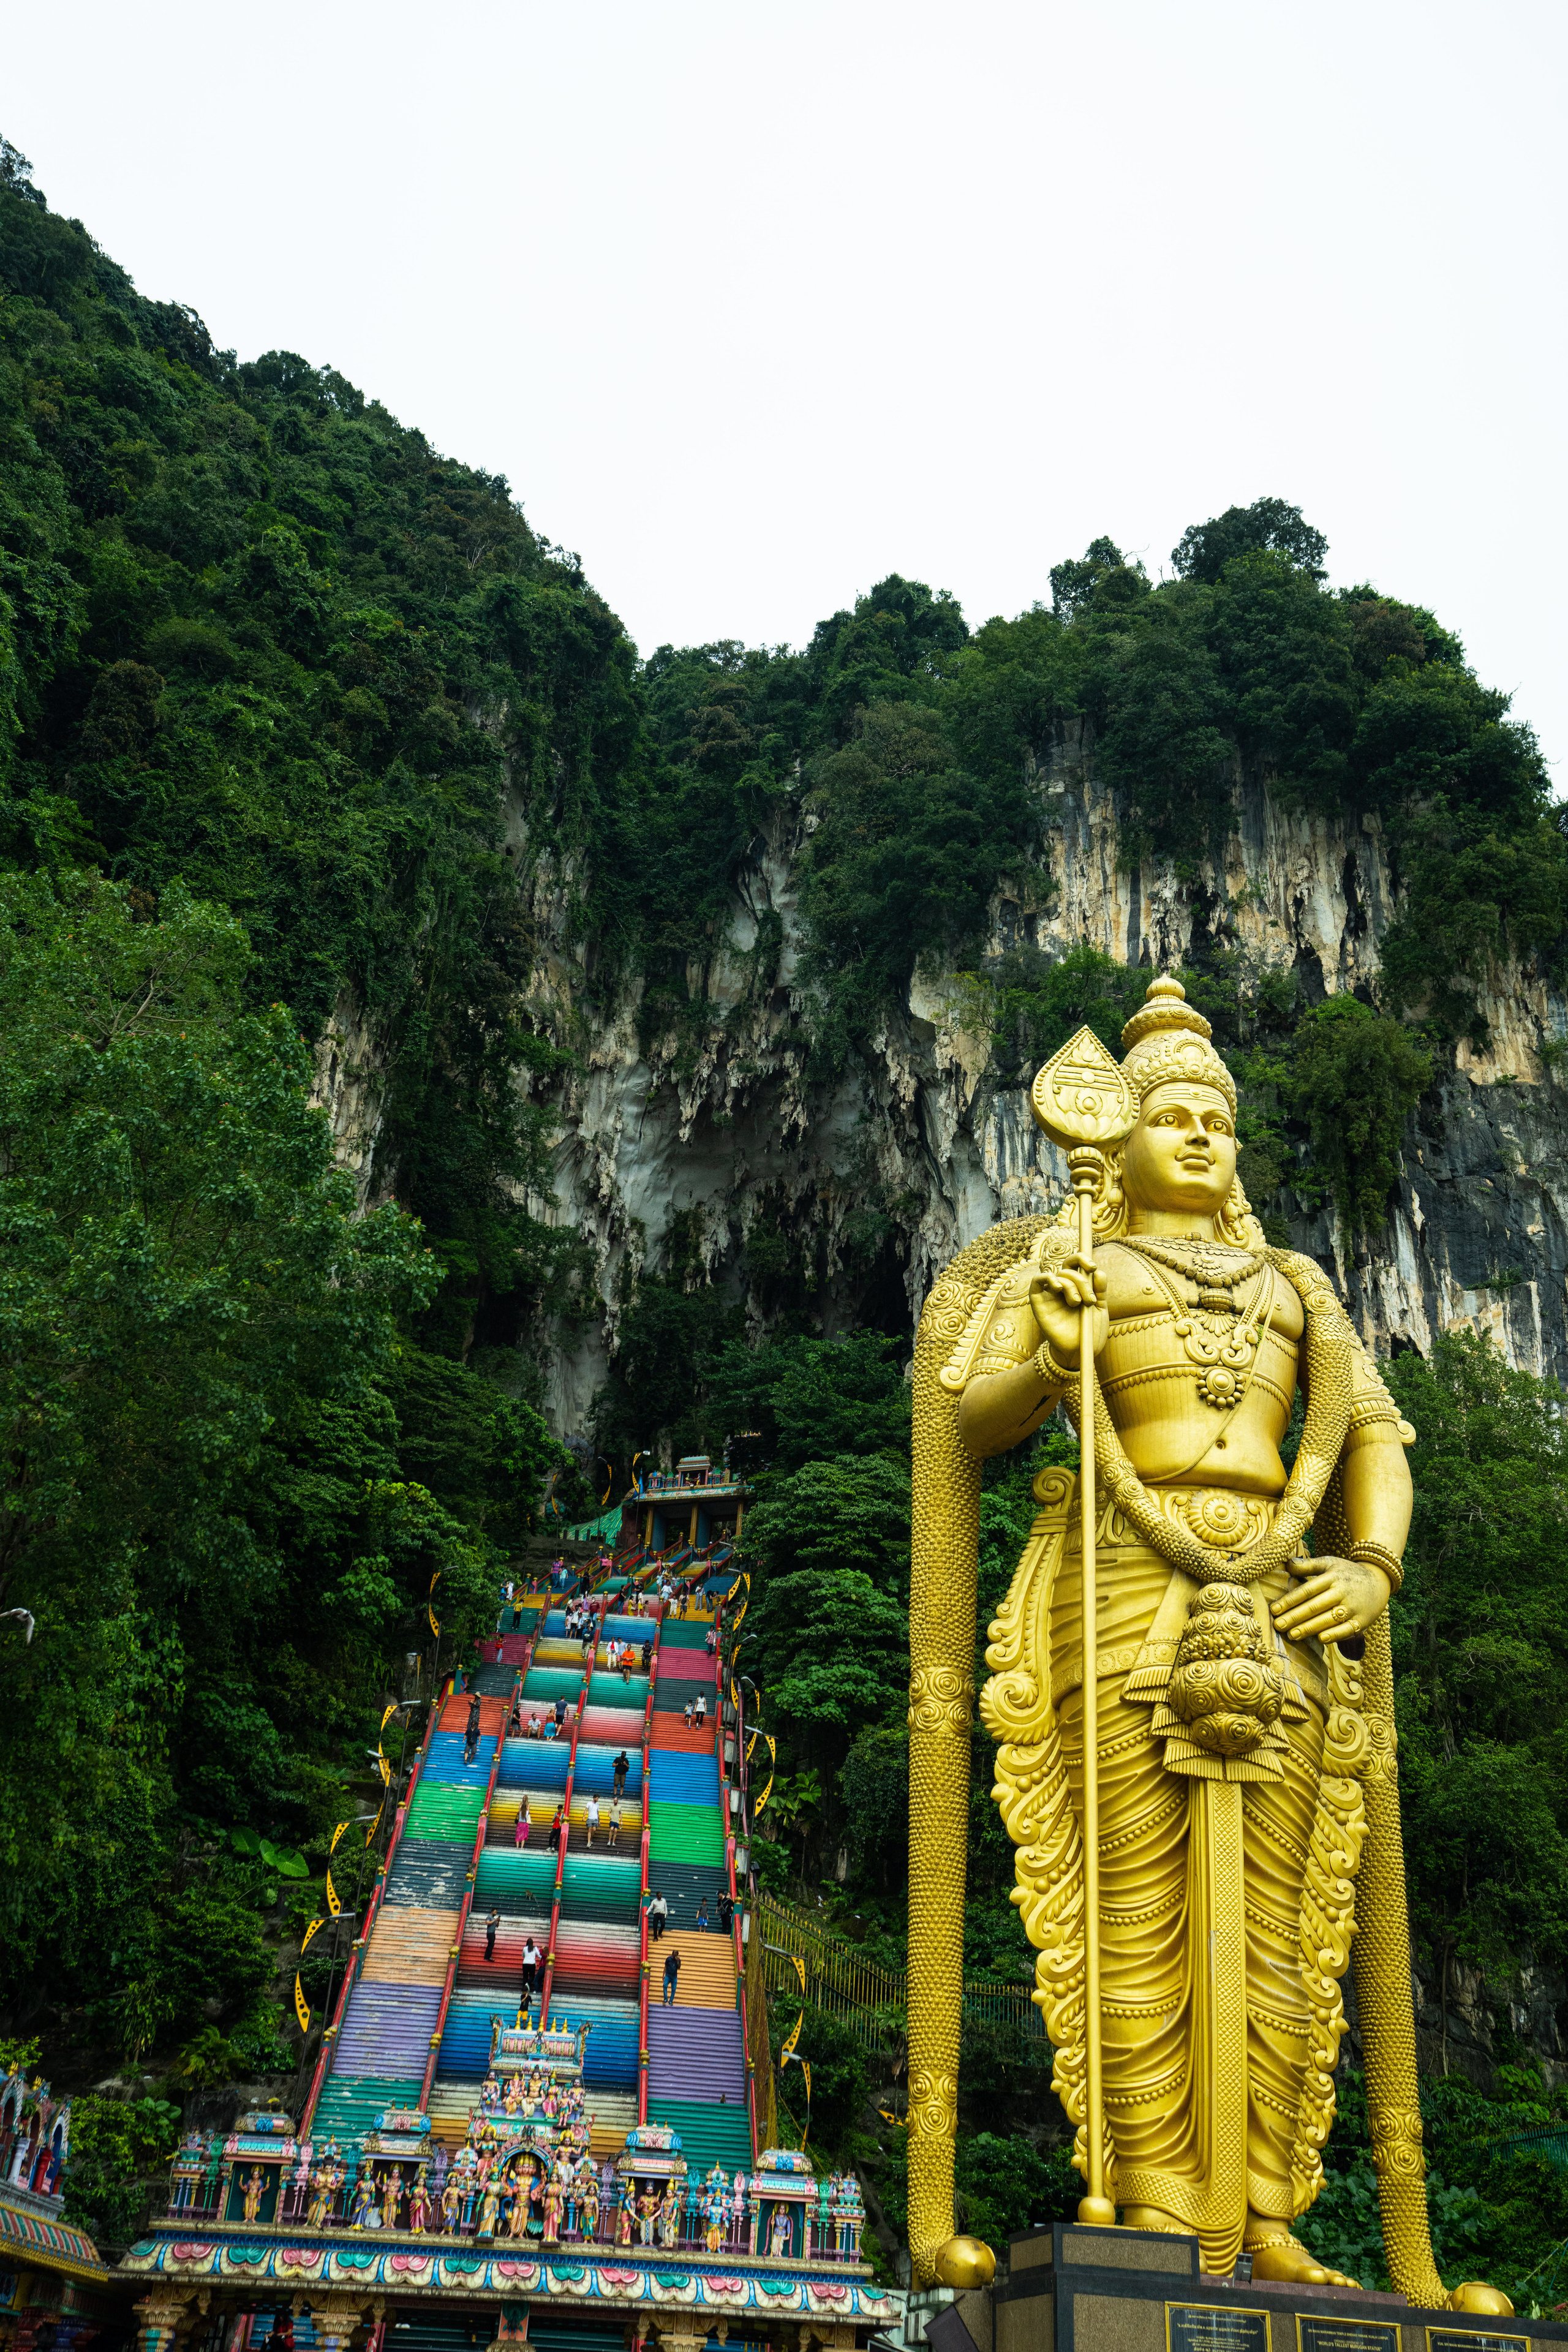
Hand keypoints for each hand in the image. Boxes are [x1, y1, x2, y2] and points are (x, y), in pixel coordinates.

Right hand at [1029, 1250, 1108, 1369]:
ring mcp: (1050, 1295)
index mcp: (1077, 1287)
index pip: (1076, 1264)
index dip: (1082, 1259)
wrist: (1078, 1353)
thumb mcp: (1100, 1310)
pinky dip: (1046, 1278)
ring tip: (1077, 1303)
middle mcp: (1063, 1288)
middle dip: (1082, 1281)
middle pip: (1068, 1269)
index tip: (1093, 1267)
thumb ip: (1100, 1291)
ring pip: (1057, 1275)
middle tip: (1089, 1300)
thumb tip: (1099, 1272)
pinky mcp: (1038, 1303)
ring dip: (1070, 1286)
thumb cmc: (1089, 1333)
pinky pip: (1036, 1282)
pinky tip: (1057, 1287)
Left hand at [1272, 1555, 1389, 1643]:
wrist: (1379, 1581)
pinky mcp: (1363, 1620)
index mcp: (1331, 1577)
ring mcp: (1353, 1607)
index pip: (1307, 1590)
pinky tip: (1321, 1639)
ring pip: (1328, 1619)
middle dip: (1295, 1617)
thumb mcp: (1330, 1563)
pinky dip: (1335, 1634)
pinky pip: (1348, 1629)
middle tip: (1278, 1626)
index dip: (1290, 1600)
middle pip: (1315, 1606)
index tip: (1274, 1609)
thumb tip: (1287, 1564)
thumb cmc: (1347, 1573)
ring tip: (1292, 1635)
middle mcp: (1342, 1592)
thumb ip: (1308, 1565)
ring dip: (1309, 1628)